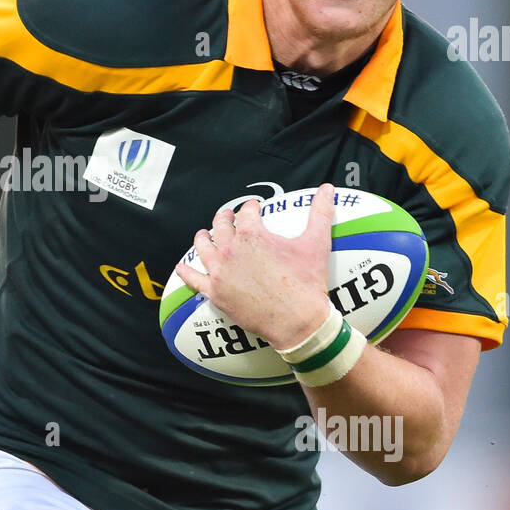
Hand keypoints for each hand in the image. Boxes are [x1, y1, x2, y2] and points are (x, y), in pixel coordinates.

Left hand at [176, 183, 335, 348]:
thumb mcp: (316, 244)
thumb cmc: (306, 283)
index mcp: (252, 234)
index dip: (251, 207)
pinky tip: (181, 267)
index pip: (247, 212)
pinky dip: (186, 272)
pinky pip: (193, 279)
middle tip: (227, 216)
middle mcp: (231, 249)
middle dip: (224, 218)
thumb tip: (328, 188)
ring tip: (203, 235)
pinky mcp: (215, 293)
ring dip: (203, 238)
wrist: (297, 320)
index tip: (253, 207)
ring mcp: (220, 271)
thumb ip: (321, 213)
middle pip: (221, 226)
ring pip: (203, 248)